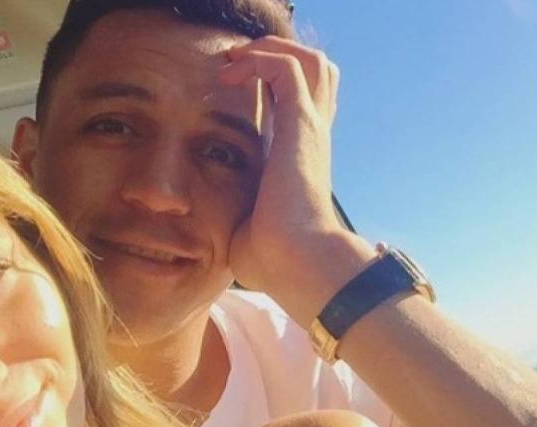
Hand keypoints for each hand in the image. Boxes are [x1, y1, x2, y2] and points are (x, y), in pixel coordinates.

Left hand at [219, 37, 346, 294]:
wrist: (300, 266)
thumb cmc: (275, 261)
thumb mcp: (247, 231)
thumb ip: (238, 218)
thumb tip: (218, 234)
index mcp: (301, 158)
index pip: (301, 104)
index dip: (273, 83)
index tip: (233, 86)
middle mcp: (311, 138)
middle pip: (318, 73)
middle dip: (278, 55)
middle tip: (238, 65)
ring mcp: (310, 129)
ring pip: (309, 60)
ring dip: (270, 50)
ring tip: (236, 62)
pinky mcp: (301, 125)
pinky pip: (286, 67)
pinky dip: (260, 59)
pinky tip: (232, 75)